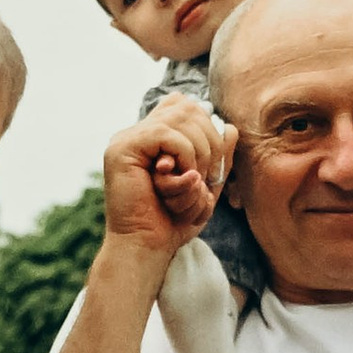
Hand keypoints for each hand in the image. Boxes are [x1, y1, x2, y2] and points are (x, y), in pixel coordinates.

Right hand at [103, 98, 234, 255]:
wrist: (147, 248)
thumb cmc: (172, 223)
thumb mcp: (205, 187)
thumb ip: (219, 157)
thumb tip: (230, 127)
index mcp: (151, 140)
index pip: (183, 105)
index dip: (207, 127)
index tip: (211, 166)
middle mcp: (136, 134)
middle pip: (187, 106)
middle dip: (211, 141)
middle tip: (207, 178)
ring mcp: (126, 139)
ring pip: (180, 118)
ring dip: (200, 153)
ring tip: (193, 183)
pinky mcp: (122, 148)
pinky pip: (167, 135)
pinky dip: (185, 156)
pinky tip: (182, 180)